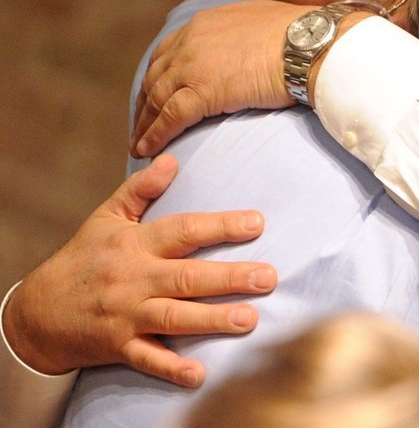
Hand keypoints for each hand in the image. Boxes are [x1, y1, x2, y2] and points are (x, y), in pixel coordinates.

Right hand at [2, 154, 277, 387]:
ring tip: (250, 319)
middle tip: (268, 277)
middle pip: (187, 277)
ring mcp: (127, 315)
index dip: (221, 226)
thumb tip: (171, 159)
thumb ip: (141, 189)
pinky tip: (199, 374)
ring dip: (213, 320)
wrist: (35, 313)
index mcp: (134, 244)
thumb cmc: (81, 260)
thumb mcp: (105, 218)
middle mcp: (133, 279)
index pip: (183, 230)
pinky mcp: (119, 347)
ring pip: (175, 318)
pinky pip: (148, 359)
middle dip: (230, 277)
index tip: (257, 222)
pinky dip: (172, 368)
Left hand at [131, 0, 314, 157]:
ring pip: (156, 99)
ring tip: (139, 145)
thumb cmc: (302, 35)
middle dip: (145, 102)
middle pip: (155, 75)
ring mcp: (193, 66)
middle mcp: (191, 41)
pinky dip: (155, 135)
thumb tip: (257, 46)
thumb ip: (247, 35)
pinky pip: (169, 117)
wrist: (311, 44)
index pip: (170, 52)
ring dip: (144, 124)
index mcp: (205, 23)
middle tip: (141, 123)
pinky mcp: (201, 91)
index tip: (156, 93)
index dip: (160, 76)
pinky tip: (148, 150)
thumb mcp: (263, 23)